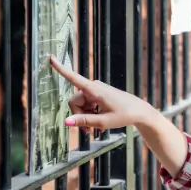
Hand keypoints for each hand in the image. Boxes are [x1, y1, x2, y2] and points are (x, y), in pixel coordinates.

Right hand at [49, 55, 163, 130]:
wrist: (139, 111)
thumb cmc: (124, 115)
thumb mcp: (103, 122)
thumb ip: (84, 121)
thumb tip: (66, 121)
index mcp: (94, 90)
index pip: (74, 78)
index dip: (61, 69)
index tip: (51, 58)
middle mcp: (93, 87)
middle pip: (75, 102)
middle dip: (78, 116)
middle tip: (87, 131)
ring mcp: (96, 90)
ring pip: (81, 105)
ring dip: (85, 117)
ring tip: (94, 129)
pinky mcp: (98, 94)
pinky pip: (87, 104)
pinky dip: (90, 114)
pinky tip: (98, 123)